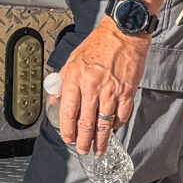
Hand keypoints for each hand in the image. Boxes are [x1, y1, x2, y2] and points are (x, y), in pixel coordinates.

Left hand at [55, 17, 147, 155]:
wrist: (123, 32)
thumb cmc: (99, 44)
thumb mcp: (74, 59)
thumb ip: (63, 80)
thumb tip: (55, 99)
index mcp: (76, 77)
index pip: (68, 111)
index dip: (67, 129)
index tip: (68, 138)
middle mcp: (92, 86)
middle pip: (86, 122)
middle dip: (83, 140)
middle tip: (82, 149)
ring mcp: (111, 91)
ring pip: (104, 124)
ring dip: (101, 140)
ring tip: (98, 149)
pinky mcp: (127, 92)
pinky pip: (122, 115)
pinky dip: (117, 125)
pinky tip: (113, 129)